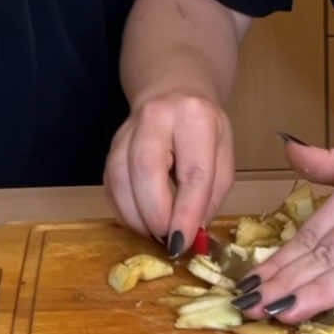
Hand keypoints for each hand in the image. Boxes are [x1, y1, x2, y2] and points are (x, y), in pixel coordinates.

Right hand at [103, 90, 234, 254]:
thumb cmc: (203, 128)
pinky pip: (110, 184)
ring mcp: (128, 129)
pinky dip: (124, 211)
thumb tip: (192, 233)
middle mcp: (156, 116)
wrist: (174, 90)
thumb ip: (210, 195)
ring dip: (136, 217)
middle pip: (146, 169)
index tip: (184, 243)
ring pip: (120, 178)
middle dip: (156, 214)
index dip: (186, 211)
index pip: (192, 170)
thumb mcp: (223, 156)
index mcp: (194, 116)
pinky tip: (140, 220)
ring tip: (156, 233)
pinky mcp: (111, 145)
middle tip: (169, 240)